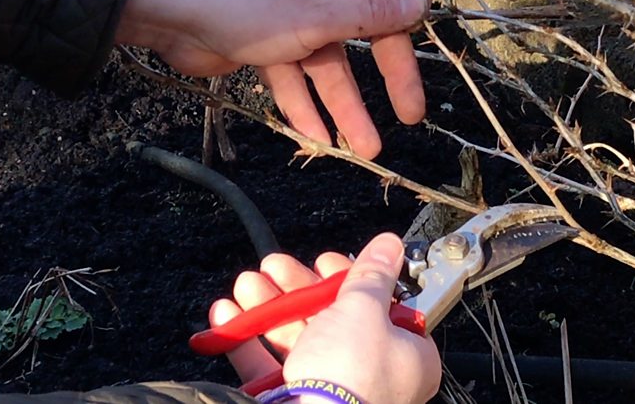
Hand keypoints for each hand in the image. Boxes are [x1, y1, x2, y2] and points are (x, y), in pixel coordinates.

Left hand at [116, 0, 432, 158]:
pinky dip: (304, 102)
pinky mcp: (269, 39)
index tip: (420, 20)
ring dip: (347, 103)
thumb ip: (372, 15)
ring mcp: (296, 12)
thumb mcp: (321, 16)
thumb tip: (418, 5)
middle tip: (411, 114)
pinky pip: (297, 72)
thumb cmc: (251, 3)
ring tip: (365, 149)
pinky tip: (314, 138)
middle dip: (392, 70)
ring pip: (334, 60)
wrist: (170, 9)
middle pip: (373, 24)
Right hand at [208, 234, 441, 403]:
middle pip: (333, 319)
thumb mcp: (364, 309)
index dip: (350, 279)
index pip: (382, 306)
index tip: (324, 262)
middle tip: (275, 267)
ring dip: (269, 306)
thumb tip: (389, 246)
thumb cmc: (352, 378)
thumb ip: (371, 275)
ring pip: (297, 339)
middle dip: (296, 287)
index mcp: (406, 355)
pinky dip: (246, 341)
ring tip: (247, 284)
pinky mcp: (294, 402)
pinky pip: (268, 368)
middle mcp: (373, 376)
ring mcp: (333, 392)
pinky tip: (228, 316)